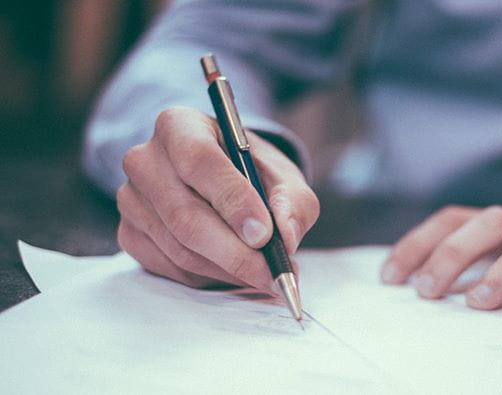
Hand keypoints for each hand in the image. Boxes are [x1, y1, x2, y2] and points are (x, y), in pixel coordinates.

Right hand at [117, 106, 318, 289]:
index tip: (264, 234)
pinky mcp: (130, 234)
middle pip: (185, 215)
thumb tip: (285, 237)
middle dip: (235, 252)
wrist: (223, 181)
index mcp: (180, 126)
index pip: (199, 161)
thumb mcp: (283, 177)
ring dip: (228, 269)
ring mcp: (131, 199)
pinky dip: (210, 277)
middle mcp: (145, 159)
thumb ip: (292, 202)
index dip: (232, 200)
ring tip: (264, 275)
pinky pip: (171, 267)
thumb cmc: (252, 173)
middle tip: (272, 273)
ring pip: (180, 248)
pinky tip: (235, 271)